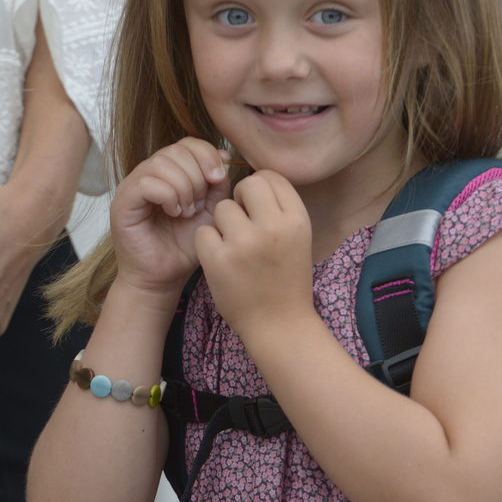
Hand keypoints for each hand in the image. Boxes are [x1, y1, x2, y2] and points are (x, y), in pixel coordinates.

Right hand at [109, 137, 233, 297]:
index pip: (187, 143)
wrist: (163, 278)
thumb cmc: (184, 248)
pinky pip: (147, 183)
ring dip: (183, 187)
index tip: (218, 178)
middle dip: (196, 175)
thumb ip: (217, 185)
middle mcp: (149, 174)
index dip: (206, 154)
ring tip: (187, 212)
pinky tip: (174, 213)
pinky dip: (168, 196)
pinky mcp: (123, 202)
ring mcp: (133, 186)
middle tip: (199, 204)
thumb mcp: (210, 212)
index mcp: (170, 172)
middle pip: (176, 150)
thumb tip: (224, 157)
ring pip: (161, 164)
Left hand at [195, 169, 313, 339]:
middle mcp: (272, 227)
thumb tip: (254, 181)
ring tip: (235, 248)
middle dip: (241, 200)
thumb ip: (280, 209)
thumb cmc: (287, 280)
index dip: (261, 190)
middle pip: (247, 184)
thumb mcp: (298, 239)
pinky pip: (203, 232)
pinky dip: (208, 245)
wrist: (279, 325)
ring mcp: (244, 243)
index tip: (259, 210)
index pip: (272, 177)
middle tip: (244, 224)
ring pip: (222, 209)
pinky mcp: (218, 260)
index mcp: (297, 220)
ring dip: (224, 225)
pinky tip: (222, 260)